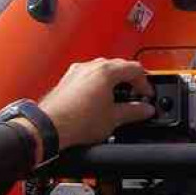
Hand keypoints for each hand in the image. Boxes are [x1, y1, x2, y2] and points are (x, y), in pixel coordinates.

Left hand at [38, 59, 155, 152]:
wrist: (48, 128)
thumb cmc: (76, 121)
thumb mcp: (113, 118)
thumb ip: (134, 111)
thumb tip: (145, 110)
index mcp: (106, 71)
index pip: (135, 69)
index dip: (145, 83)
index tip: (146, 95)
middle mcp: (90, 66)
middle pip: (119, 66)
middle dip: (130, 81)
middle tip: (135, 96)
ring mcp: (77, 72)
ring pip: (102, 70)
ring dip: (113, 82)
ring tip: (117, 99)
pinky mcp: (67, 80)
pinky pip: (89, 77)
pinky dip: (98, 85)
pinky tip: (98, 101)